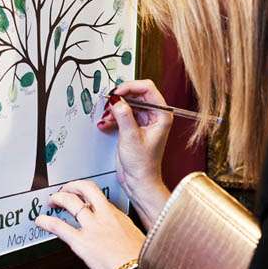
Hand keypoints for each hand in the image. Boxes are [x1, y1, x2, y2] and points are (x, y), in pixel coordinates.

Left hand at [35, 180, 144, 268]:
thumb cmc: (142, 261)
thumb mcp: (137, 239)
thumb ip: (124, 234)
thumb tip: (122, 238)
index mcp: (119, 216)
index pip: (100, 198)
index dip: (88, 196)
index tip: (82, 198)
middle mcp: (105, 216)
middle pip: (87, 190)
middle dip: (73, 186)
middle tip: (65, 190)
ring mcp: (92, 227)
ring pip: (71, 203)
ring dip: (59, 198)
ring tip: (52, 200)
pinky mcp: (82, 242)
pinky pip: (60, 227)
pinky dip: (47, 222)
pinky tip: (40, 221)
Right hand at [97, 80, 172, 227]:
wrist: (139, 181)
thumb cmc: (143, 165)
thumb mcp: (131, 137)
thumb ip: (123, 115)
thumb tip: (116, 100)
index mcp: (162, 115)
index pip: (147, 88)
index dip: (130, 87)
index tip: (117, 93)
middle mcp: (154, 115)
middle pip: (136, 94)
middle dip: (120, 98)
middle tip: (108, 103)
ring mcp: (144, 120)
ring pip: (127, 103)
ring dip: (114, 109)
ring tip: (106, 117)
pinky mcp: (134, 126)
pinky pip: (122, 113)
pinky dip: (113, 117)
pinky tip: (106, 123)